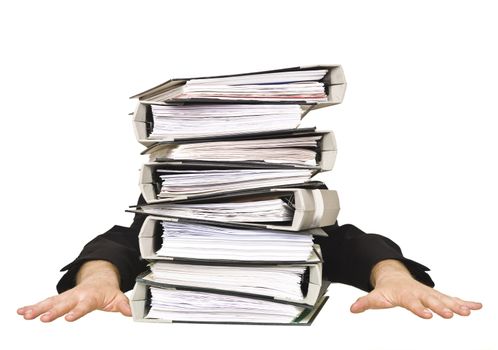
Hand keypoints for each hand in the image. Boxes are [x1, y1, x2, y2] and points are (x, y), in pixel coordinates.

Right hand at [17, 260, 130, 321]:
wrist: (100, 277)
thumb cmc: (107, 290)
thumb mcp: (118, 297)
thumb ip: (124, 305)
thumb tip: (131, 312)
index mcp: (90, 296)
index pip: (84, 305)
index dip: (77, 311)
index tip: (68, 318)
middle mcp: (77, 295)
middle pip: (64, 304)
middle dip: (53, 311)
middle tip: (42, 318)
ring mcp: (67, 296)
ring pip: (51, 302)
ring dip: (38, 308)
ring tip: (26, 315)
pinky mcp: (60, 298)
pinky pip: (45, 302)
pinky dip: (33, 306)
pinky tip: (22, 312)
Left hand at [350, 259, 481, 318]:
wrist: (394, 276)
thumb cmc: (386, 289)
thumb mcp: (375, 296)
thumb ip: (366, 302)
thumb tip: (352, 309)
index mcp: (405, 294)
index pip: (412, 303)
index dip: (419, 309)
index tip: (428, 315)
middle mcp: (419, 293)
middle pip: (431, 301)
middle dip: (441, 307)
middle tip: (451, 315)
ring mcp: (429, 294)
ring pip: (445, 299)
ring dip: (457, 305)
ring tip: (469, 311)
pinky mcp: (437, 296)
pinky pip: (452, 299)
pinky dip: (465, 302)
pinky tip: (477, 306)